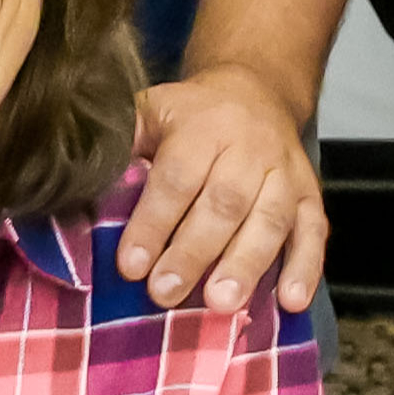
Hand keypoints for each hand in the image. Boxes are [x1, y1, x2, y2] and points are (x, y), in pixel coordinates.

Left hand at [127, 61, 326, 320]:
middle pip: (224, 203)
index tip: (131, 266)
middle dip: (193, 252)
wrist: (255, 90)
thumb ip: (123, 144)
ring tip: (221, 304)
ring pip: (270, 220)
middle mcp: (250, 147)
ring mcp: (285, 172)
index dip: (154, 222)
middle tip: (165, 293)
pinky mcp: (310, 195)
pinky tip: (290, 302)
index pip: (178, 177)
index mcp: (203, 126)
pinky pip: (314, 232)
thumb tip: (79, 182)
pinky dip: (306, 268)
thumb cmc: (190, 115)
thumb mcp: (151, 110)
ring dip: (246, 265)